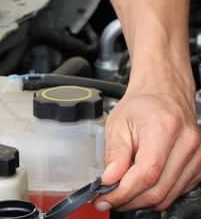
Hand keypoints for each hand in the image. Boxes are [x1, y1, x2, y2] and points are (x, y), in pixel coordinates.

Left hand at [95, 72, 200, 212]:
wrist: (164, 95)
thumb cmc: (142, 105)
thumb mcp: (118, 123)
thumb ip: (114, 153)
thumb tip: (108, 180)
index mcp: (165, 129)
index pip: (146, 174)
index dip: (123, 192)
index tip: (105, 197)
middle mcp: (187, 144)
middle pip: (158, 190)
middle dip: (129, 201)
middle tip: (108, 200)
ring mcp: (197, 157)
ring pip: (168, 196)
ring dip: (141, 201)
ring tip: (121, 194)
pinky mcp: (199, 166)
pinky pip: (176, 192)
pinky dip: (156, 195)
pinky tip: (140, 188)